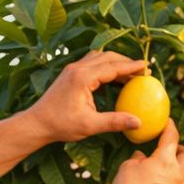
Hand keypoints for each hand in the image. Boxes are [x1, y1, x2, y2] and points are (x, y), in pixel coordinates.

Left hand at [25, 51, 148, 143]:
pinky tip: (112, 78)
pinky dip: (105, 67)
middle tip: (142, 70)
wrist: (37, 123)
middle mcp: (77, 68)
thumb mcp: (89, 126)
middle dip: (126, 61)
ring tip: (130, 72)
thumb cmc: (60, 125)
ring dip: (115, 62)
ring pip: (99, 57)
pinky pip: (92, 64)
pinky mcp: (70, 74)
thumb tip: (138, 122)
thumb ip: (114, 122)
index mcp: (83, 77)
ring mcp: (72, 69)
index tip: (147, 67)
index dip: (131, 66)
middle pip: (107, 57)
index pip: (113, 66)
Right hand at [106, 121, 183, 183]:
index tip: (168, 123)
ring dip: (179, 173)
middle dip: (182, 150)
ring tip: (165, 176)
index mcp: (165, 160)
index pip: (172, 137)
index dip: (170, 127)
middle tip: (172, 152)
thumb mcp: (126, 168)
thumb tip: (142, 157)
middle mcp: (177, 175)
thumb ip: (137, 159)